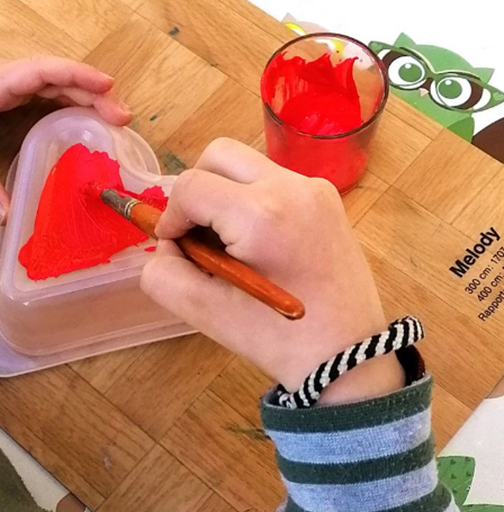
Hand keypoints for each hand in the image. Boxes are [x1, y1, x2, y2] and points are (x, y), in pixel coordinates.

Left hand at [0, 57, 131, 223]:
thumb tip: (6, 217)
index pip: (43, 71)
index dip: (76, 76)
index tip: (108, 87)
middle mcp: (4, 75)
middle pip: (57, 74)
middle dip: (93, 91)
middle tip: (123, 117)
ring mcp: (5, 80)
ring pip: (54, 80)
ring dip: (85, 94)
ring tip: (115, 117)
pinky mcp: (4, 89)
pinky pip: (44, 89)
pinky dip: (68, 99)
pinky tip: (84, 116)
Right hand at [141, 138, 403, 404]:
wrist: (349, 357)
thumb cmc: (276, 339)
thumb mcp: (204, 313)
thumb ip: (162, 273)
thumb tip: (167, 244)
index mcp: (260, 215)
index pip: (190, 187)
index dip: (171, 216)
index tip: (175, 248)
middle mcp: (291, 187)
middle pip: (219, 154)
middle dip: (196, 189)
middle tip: (197, 234)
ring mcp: (315, 188)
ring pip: (246, 164)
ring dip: (224, 193)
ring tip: (228, 242)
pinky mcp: (327, 198)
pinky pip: (272, 180)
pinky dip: (251, 200)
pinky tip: (258, 243)